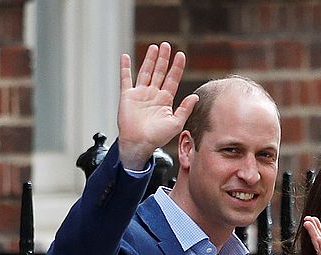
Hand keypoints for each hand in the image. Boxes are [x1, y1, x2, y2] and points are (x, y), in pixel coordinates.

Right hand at [117, 43, 197, 170]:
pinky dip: (125, 68)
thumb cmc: (157, 138)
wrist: (139, 144)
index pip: (172, 79)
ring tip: (154, 47)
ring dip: (149, 59)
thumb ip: (185, 109)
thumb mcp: (175, 124)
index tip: (181, 55)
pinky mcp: (127, 96)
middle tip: (166, 45)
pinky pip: (126, 79)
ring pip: (145, 72)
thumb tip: (195, 97)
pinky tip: (126, 57)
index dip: (177, 67)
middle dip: (163, 59)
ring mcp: (140, 94)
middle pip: (159, 72)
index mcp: (165, 100)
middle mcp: (153, 95)